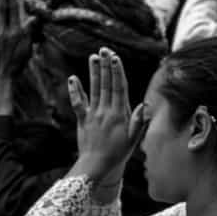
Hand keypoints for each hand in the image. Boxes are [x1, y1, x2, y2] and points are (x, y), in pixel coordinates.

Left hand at [67, 48, 144, 185]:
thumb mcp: (133, 140)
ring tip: (93, 56)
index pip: (119, 88)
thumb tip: (143, 104)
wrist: (96, 166)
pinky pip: (78, 103)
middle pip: (106, 85)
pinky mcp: (82, 119)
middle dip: (106, 66)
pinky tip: (73, 78)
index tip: (115, 58)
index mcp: (119, 115)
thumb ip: (138, 121)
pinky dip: (75, 90)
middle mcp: (105, 112)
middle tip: (105, 50)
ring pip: (93, 89)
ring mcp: (92, 114)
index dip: (117, 72)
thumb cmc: (118, 154)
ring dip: (93, 72)